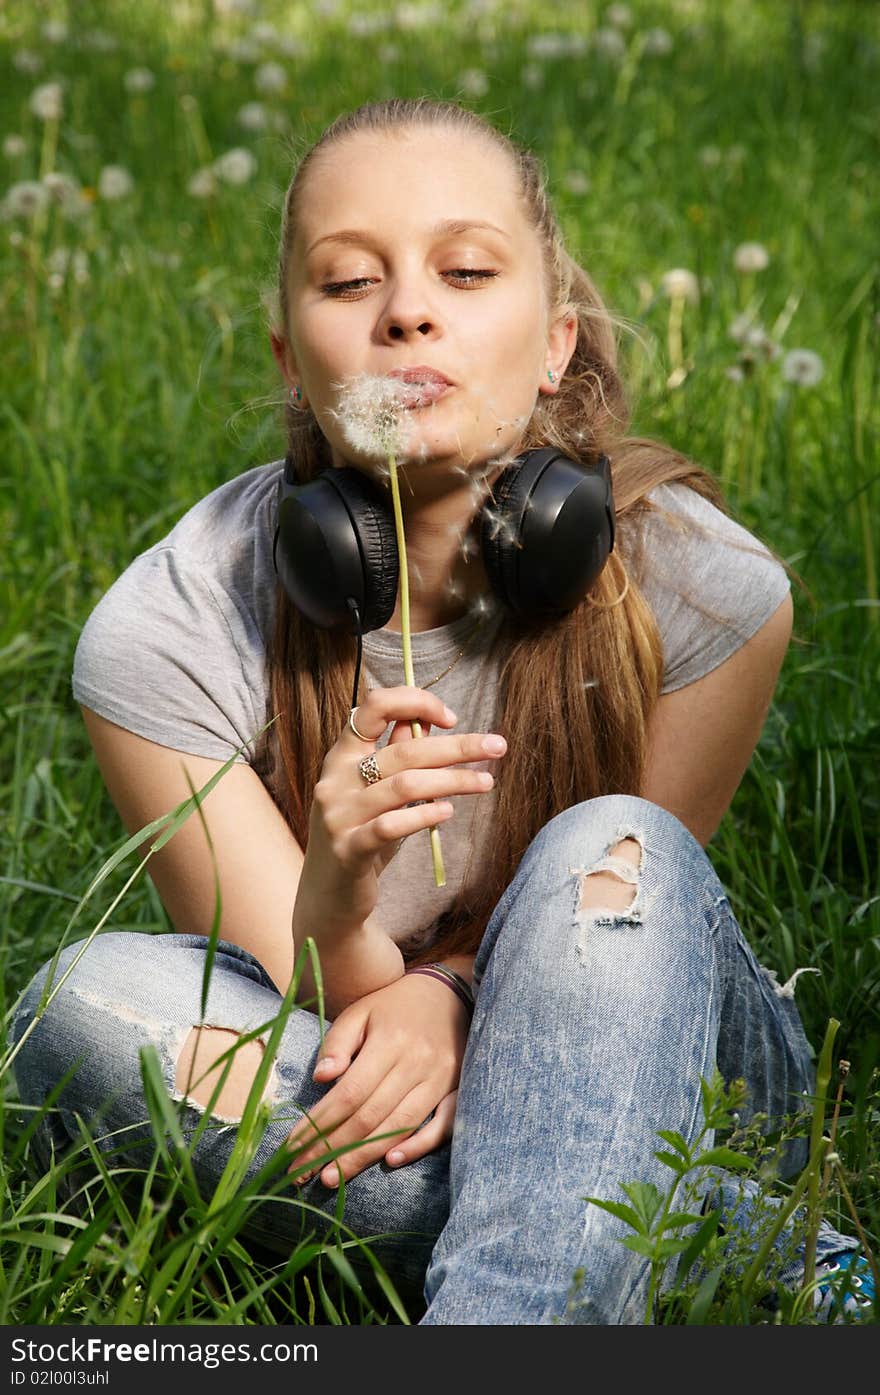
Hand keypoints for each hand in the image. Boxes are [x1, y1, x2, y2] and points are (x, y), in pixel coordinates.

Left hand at [285, 970, 470, 1186]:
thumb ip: (338, 1043)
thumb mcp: (361, 1012)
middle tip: (302, 1174)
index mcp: (390, 1042)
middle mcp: (417, 1063)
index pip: (349, 1093)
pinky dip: (418, 1146)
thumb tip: (320, 1078)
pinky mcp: (458, 1090)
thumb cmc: (394, 1005)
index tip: (292, 1147)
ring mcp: (441, 1079)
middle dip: (333, 1149)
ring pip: (399, 1126)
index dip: (319, 1124)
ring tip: (332, 1178)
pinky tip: (391, 1162)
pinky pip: (442, 1126)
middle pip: (371, 1116)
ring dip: (364, 1157)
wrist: (448, 993)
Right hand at [293, 685, 507, 934]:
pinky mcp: (348, 850)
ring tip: (486, 782)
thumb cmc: (360, 834)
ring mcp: (339, 815)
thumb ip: (396, 754)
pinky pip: (391, 826)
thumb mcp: (374, 791)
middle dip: (457, 746)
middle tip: (497, 746)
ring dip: (452, 780)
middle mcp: (335, 780)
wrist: (327, 897)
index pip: (373, 707)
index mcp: (341, 756)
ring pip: (404, 786)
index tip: (452, 718)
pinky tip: (449, 811)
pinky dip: (424, 815)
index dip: (414, 702)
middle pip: (403, 750)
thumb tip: (426, 719)